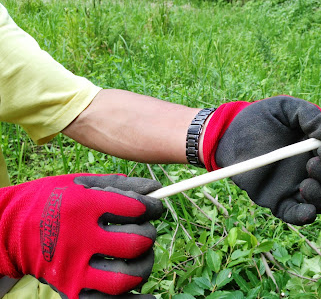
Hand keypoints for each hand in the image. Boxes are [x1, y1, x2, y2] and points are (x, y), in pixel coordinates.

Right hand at [0, 174, 162, 298]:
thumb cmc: (52, 201)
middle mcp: (79, 239)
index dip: (151, 207)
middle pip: (136, 243)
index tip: (152, 208)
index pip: (135, 209)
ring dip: (143, 265)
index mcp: (82, 207)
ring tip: (140, 256)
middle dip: (149, 235)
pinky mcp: (71, 289)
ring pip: (127, 276)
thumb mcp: (82, 183)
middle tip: (145, 231)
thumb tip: (156, 189)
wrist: (11, 230)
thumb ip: (120, 185)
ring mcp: (74, 268)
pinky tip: (149, 297)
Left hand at [203, 96, 320, 224]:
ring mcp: (295, 186)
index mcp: (315, 147)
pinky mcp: (278, 200)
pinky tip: (307, 212)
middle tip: (311, 164)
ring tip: (305, 184)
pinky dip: (304, 216)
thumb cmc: (260, 118)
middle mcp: (310, 169)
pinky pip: (295, 214)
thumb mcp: (285, 108)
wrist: (230, 134)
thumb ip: (310, 115)